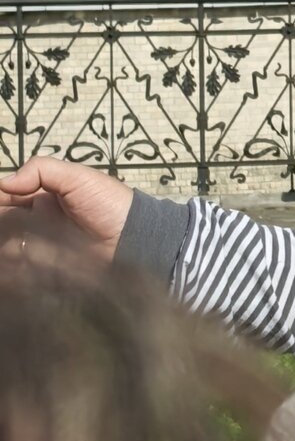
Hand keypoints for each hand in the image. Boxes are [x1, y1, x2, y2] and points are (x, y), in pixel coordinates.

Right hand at [0, 156, 133, 264]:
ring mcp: (40, 246)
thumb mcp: (77, 177)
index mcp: (42, 197)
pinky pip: (21, 269)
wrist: (134, 238)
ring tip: (12, 247)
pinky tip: (11, 270)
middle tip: (5, 228)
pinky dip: (12, 270)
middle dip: (0, 224)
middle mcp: (36, 221)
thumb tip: (4, 183)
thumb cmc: (108, 203)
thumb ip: (41, 171)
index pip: (7, 196)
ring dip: (6, 247)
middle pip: (4, 223)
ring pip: (8, 247)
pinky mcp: (47, 268)